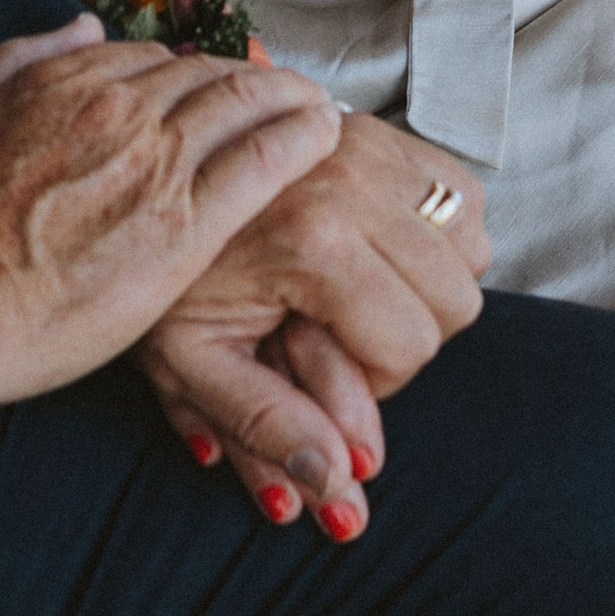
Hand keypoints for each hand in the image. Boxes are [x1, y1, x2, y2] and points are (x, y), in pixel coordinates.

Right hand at [0, 16, 341, 407]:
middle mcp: (119, 107)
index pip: (155, 59)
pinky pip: (262, 162)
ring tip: (320, 107)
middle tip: (288, 92)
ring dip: (290, 99)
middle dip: (253, 80)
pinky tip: (325, 136)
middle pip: (209, 75)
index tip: (219, 87)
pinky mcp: (185, 224)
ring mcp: (156, 162)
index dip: (195, 72)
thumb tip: (79, 29)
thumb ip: (17, 61)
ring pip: (245, 105)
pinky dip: (301, 140)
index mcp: (66, 80)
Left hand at [137, 116, 490, 535]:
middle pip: (456, 295)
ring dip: (432, 279)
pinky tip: (378, 249)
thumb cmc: (166, 282)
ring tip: (361, 290)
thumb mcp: (192, 365)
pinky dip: (439, 229)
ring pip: (469, 241)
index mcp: (312, 242)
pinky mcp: (381, 127)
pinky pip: (461, 193)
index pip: (413, 344)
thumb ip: (267, 427)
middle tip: (344, 332)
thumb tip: (341, 488)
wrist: (144, 183)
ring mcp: (371, 145)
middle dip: (412, 332)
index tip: (317, 361)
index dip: (374, 378)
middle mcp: (353, 181)